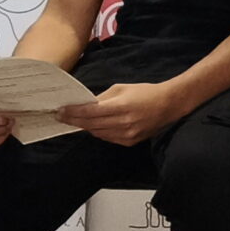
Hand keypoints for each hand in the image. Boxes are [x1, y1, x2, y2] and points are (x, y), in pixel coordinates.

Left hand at [56, 82, 181, 147]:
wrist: (169, 105)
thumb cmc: (146, 92)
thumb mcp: (122, 88)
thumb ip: (103, 98)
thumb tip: (86, 104)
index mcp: (121, 106)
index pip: (90, 112)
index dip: (73, 113)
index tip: (60, 111)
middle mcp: (123, 123)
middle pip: (90, 125)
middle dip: (74, 120)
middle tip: (61, 116)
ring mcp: (127, 135)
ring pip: (97, 133)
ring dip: (85, 127)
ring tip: (76, 120)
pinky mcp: (129, 142)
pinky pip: (107, 138)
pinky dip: (99, 131)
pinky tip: (94, 125)